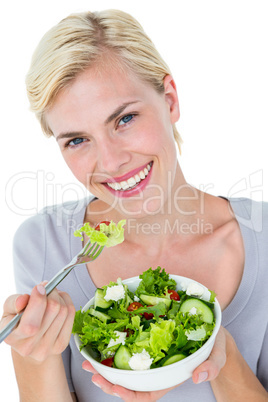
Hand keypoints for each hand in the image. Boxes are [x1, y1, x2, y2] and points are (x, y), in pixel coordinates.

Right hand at [0, 283, 74, 361]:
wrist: (27, 340)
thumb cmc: (17, 321)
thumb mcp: (9, 310)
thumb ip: (13, 303)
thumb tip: (23, 299)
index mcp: (12, 338)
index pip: (30, 324)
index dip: (38, 301)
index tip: (39, 287)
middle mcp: (29, 347)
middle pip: (53, 310)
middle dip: (51, 292)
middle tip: (46, 287)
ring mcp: (47, 348)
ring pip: (63, 310)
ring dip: (59, 296)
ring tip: (51, 295)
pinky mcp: (62, 344)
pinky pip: (71, 314)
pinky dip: (67, 301)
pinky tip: (58, 301)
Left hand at [82, 326, 226, 400]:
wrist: (214, 332)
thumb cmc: (214, 346)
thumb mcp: (217, 356)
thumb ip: (211, 367)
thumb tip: (199, 377)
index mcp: (169, 378)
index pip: (146, 395)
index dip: (128, 395)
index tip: (114, 388)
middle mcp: (156, 370)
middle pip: (129, 383)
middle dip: (109, 381)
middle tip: (92, 373)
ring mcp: (151, 356)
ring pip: (125, 368)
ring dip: (106, 366)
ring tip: (89, 360)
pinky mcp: (148, 341)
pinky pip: (129, 347)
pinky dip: (115, 347)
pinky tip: (104, 341)